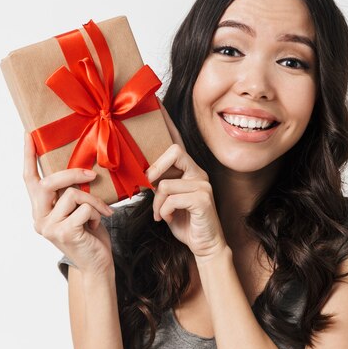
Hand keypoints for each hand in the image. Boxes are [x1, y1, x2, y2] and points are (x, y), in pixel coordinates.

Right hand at [23, 132, 114, 274]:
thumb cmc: (89, 234)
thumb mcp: (77, 209)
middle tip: (91, 175)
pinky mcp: (64, 232)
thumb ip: (70, 194)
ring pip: (72, 195)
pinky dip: (97, 213)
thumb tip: (82, 170)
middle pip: (49, 183)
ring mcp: (49, 227)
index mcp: (40, 209)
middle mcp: (39, 218)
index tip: (29, 135)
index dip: (29, 156)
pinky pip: (84, 208)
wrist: (97, 264)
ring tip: (99, 214)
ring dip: (92, 201)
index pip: (30, 179)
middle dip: (72, 174)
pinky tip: (95, 226)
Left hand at [146, 104, 226, 259]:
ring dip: (157, 202)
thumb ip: (158, 185)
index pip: (176, 142)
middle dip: (155, 170)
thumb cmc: (184, 222)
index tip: (157, 103)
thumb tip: (142, 176)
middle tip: (149, 186)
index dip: (167, 123)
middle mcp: (198, 173)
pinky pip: (172, 198)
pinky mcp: (203, 199)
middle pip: (173, 152)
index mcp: (189, 170)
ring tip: (161, 214)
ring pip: (166, 182)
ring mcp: (203, 184)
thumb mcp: (166, 201)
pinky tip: (169, 219)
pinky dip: (164, 211)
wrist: (204, 245)